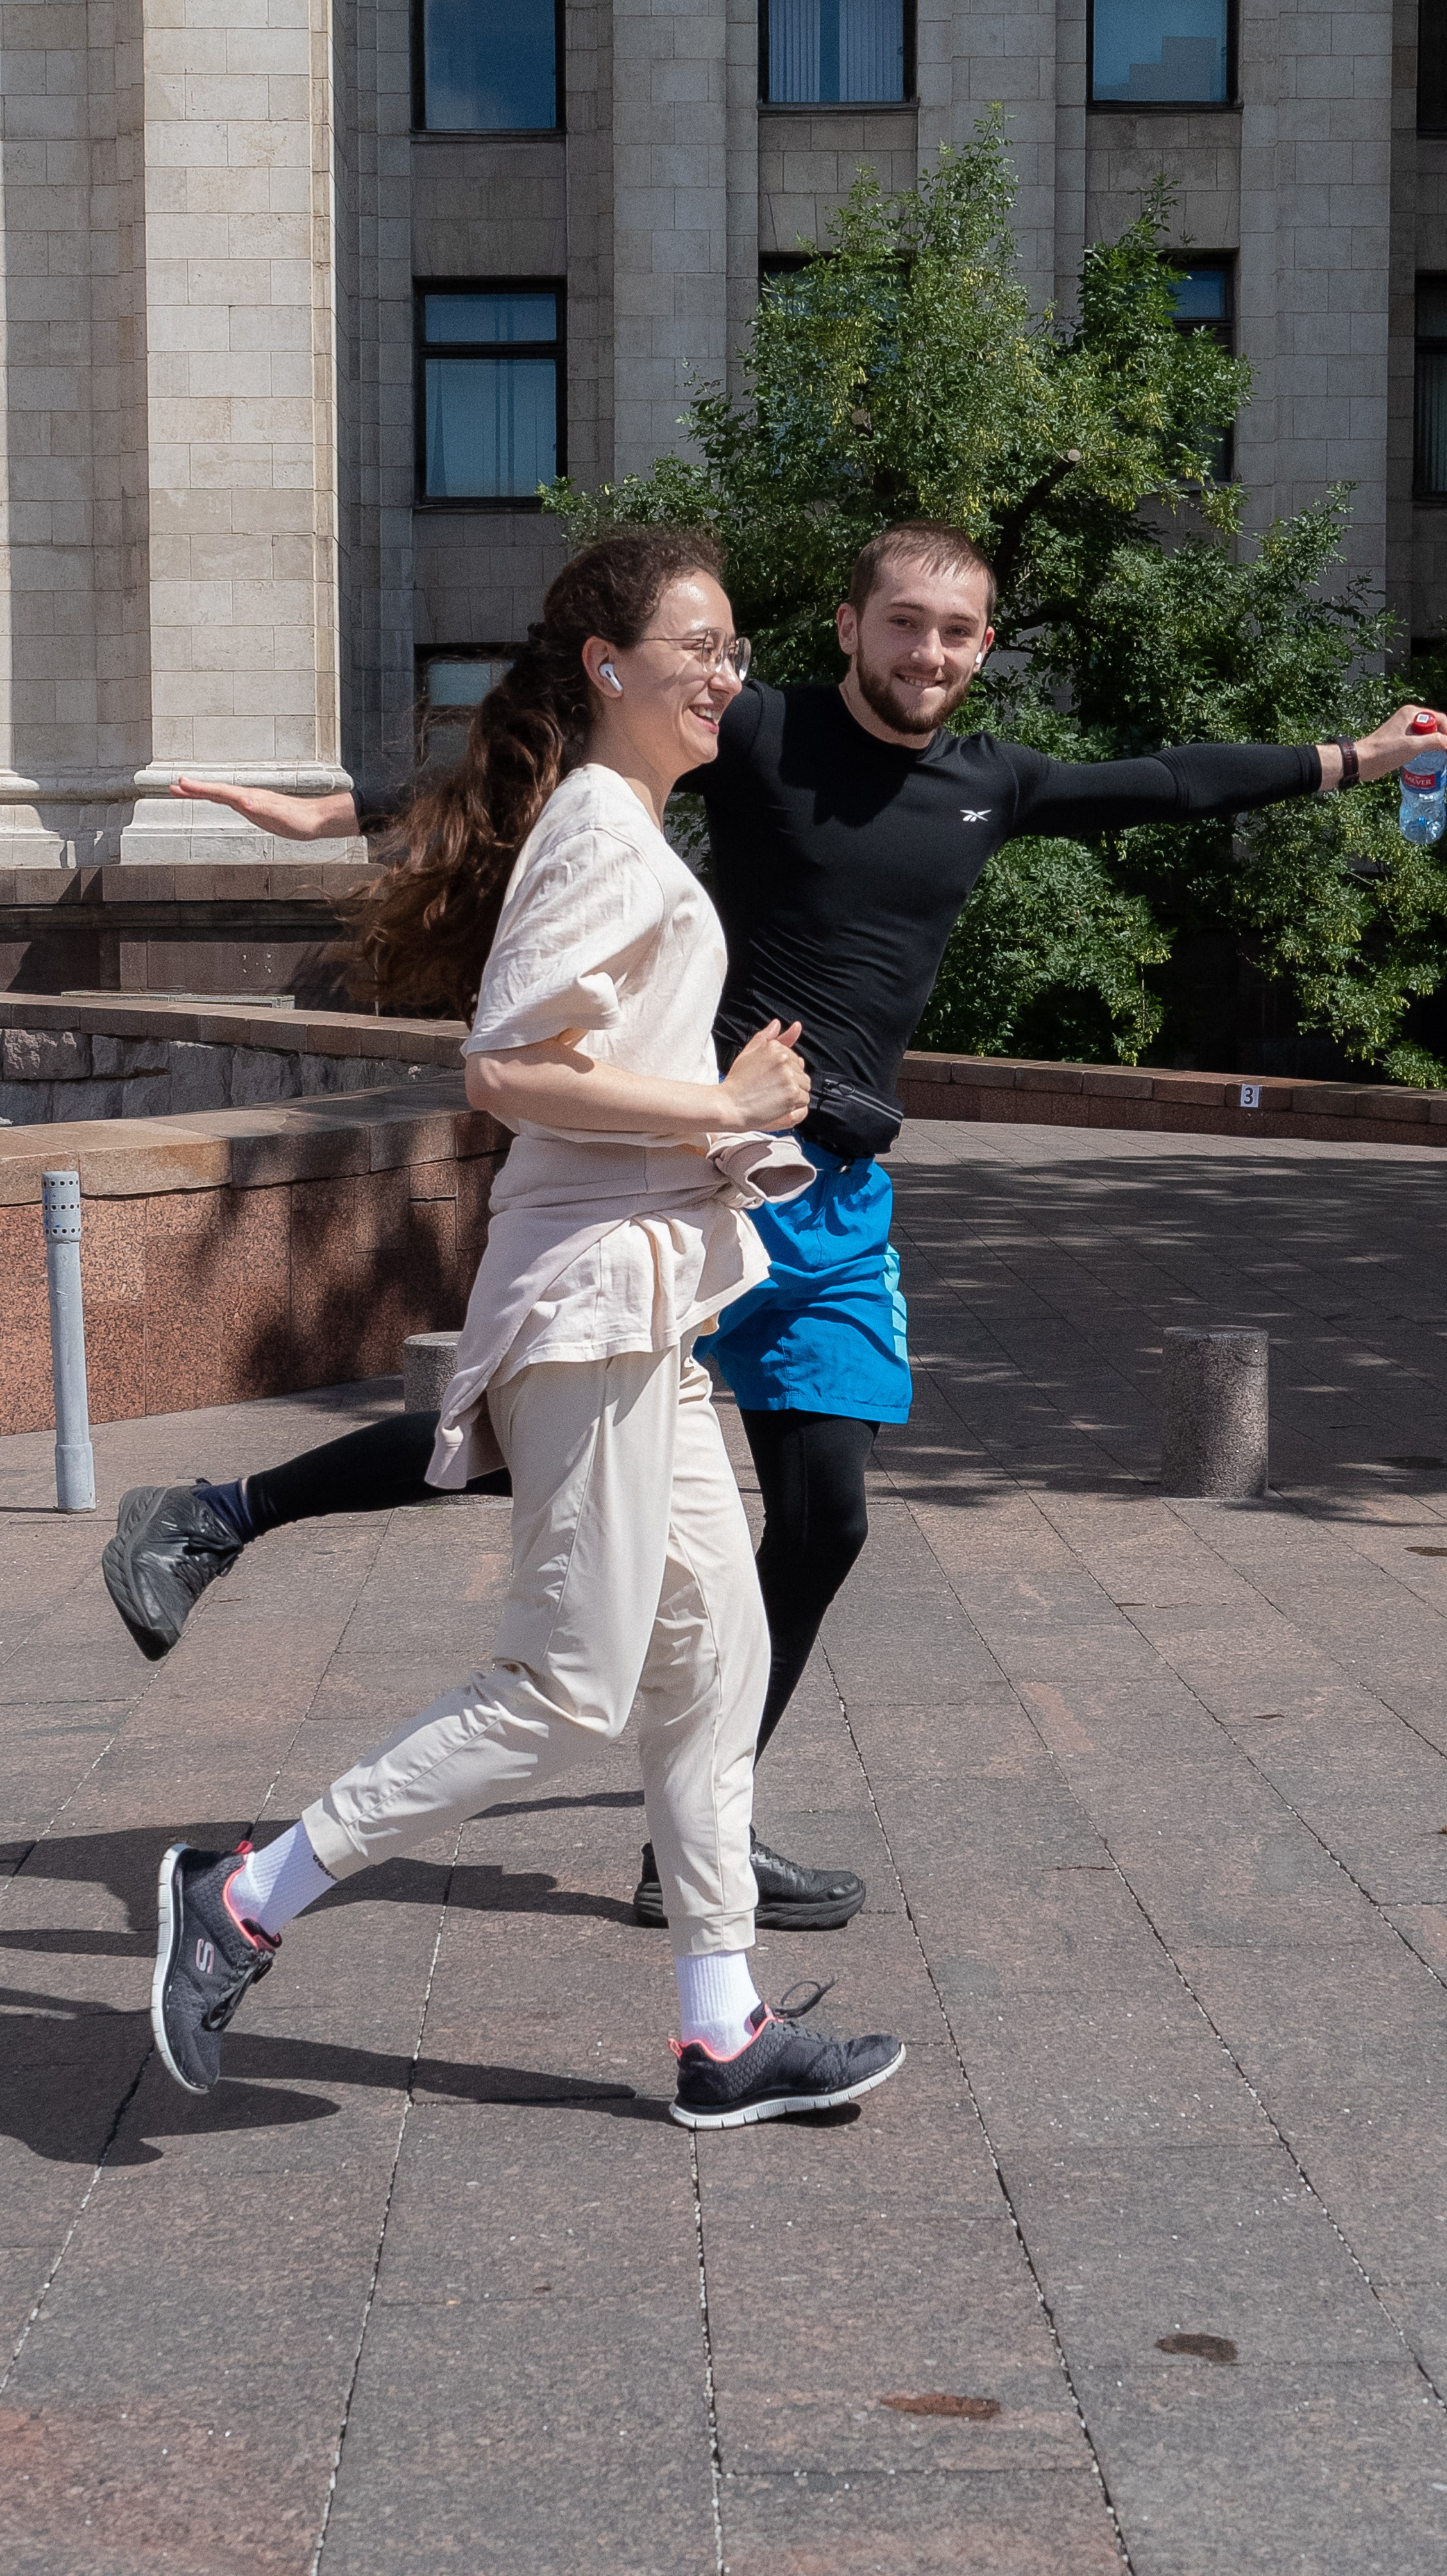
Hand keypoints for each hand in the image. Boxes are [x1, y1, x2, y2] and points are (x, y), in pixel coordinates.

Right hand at [169, 778, 360, 839]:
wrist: (316, 820)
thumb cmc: (299, 820)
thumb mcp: (279, 817)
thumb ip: (262, 808)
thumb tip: (243, 802)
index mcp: (249, 798)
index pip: (219, 791)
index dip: (199, 788)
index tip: (180, 784)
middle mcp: (248, 797)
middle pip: (215, 791)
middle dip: (193, 789)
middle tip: (172, 786)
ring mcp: (251, 801)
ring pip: (221, 795)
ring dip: (202, 792)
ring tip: (184, 791)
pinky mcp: (256, 808)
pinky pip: (229, 801)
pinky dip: (216, 798)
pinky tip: (214, 799)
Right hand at [718, 1020, 809, 1130]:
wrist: (730, 1105)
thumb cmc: (737, 1082)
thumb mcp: (748, 1053)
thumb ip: (765, 1037)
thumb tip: (777, 1024)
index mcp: (774, 1047)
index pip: (794, 1056)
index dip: (784, 1070)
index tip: (772, 1077)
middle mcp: (784, 1059)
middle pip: (801, 1071)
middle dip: (790, 1080)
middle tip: (770, 1088)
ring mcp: (789, 1076)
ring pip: (805, 1084)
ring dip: (794, 1092)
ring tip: (774, 1096)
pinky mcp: (792, 1093)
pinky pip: (805, 1098)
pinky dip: (795, 1104)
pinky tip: (779, 1104)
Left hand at [1343, 707, 1446, 785]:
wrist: (1363, 761)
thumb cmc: (1384, 751)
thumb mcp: (1412, 746)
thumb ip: (1434, 741)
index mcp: (1411, 713)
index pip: (1440, 718)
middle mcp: (1409, 718)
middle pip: (1435, 726)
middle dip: (1443, 738)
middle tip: (1445, 752)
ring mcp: (1404, 729)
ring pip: (1428, 735)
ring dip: (1436, 744)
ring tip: (1442, 755)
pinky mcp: (1401, 741)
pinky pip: (1420, 742)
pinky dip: (1427, 748)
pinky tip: (1430, 757)